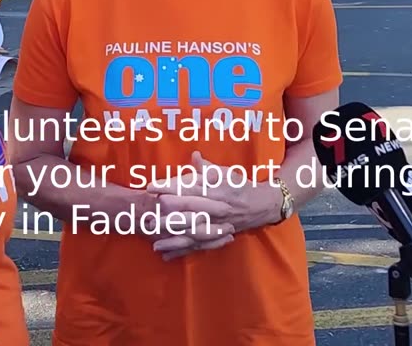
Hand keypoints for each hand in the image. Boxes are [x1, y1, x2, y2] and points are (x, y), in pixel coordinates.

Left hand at [146, 151, 282, 254]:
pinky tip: (166, 255)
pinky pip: (198, 246)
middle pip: (189, 213)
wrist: (263, 206)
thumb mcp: (227, 173)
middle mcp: (216, 210)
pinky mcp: (216, 238)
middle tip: (148, 216)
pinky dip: (182, 251)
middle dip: (168, 216)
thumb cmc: (241, 186)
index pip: (190, 188)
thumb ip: (208, 167)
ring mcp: (216, 226)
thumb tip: (194, 156)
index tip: (151, 186)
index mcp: (217, 191)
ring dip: (173, 238)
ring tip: (153, 240)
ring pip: (192, 233)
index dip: (170, 187)